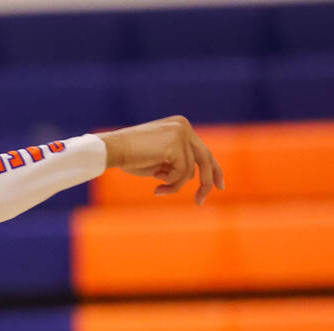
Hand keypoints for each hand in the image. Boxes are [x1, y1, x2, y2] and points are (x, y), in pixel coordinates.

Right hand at [96, 115, 224, 205]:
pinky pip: (182, 174)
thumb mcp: (159, 159)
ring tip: (158, 186)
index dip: (214, 169)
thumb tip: (192, 177)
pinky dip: (170, 183)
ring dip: (174, 185)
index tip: (220, 186)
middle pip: (205, 158)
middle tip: (201, 201)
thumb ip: (176, 162)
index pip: (203, 150)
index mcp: (180, 127)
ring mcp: (181, 134)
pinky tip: (155, 180)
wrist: (113, 149)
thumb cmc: (130, 157)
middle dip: (207, 182)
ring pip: (190, 171)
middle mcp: (184, 127)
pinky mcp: (176, 145)